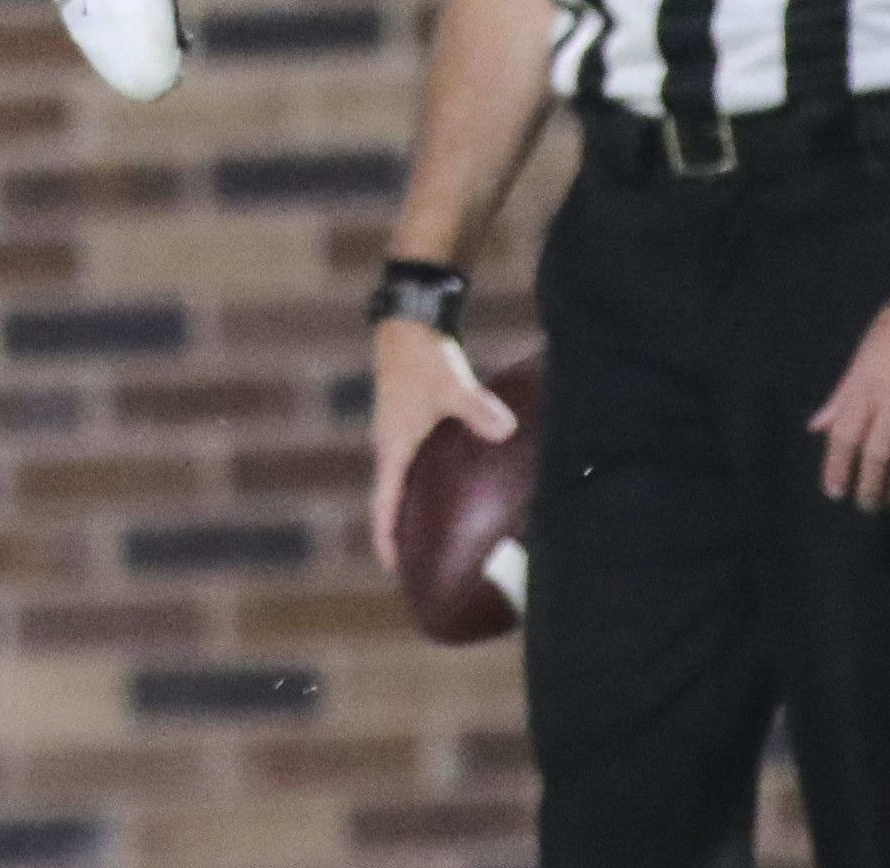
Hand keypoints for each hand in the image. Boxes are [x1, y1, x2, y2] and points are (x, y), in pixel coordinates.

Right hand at [367, 321, 517, 568]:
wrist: (407, 320)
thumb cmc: (423, 356)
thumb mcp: (450, 385)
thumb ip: (477, 409)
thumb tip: (506, 430)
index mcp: (393, 446)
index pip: (383, 504)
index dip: (387, 538)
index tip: (396, 570)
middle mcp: (390, 444)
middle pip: (390, 499)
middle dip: (403, 531)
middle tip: (423, 562)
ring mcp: (398, 432)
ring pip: (402, 481)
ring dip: (414, 508)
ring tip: (438, 532)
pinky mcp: (410, 419)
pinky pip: (414, 464)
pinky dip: (425, 484)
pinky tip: (453, 486)